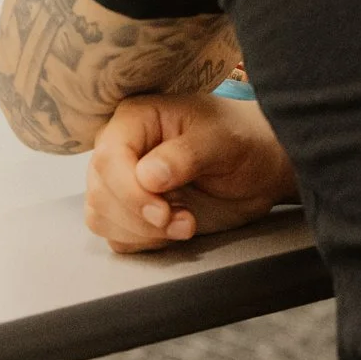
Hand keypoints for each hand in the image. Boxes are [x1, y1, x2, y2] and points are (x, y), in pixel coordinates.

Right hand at [84, 91, 298, 253]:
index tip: (163, 213)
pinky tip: (174, 229)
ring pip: (101, 216)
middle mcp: (120, 147)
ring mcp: (121, 180)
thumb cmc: (244, 141)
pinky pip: (115, 234)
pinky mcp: (129, 210)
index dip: (129, 192)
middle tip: (186, 222)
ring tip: (186, 224)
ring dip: (142, 232)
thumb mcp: (224, 140)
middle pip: (100, 192)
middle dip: (141, 218)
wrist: (259, 171)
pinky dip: (143, 241)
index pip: (108, 157)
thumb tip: (146, 176)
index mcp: (137, 117)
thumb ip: (187, 154)